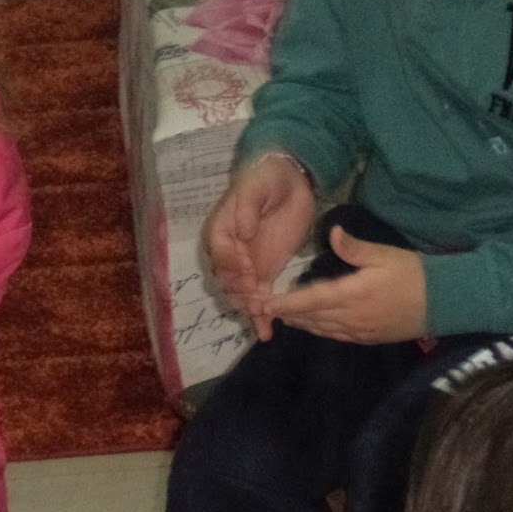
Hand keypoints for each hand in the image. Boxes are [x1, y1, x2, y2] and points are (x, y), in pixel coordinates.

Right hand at [206, 153, 316, 339]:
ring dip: (249, 307)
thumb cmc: (269, 179)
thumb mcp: (258, 185)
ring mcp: (246, 266)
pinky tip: (266, 332)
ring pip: (240, 294)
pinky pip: (258, 298)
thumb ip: (247, 206)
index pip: (221, 253)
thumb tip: (241, 230)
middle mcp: (229, 252)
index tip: (249, 271)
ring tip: (264, 317)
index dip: (232, 265)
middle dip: (240, 292)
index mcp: (221, 230)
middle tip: (257, 301)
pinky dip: (260, 316)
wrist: (292, 181)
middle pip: (226, 279)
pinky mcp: (263, 274)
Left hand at [264, 225, 428, 344]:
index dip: (287, 303)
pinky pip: (337, 336)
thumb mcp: (385, 254)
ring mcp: (360, 331)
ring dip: (302, 323)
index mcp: (354, 294)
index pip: (312, 300)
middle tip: (264, 309)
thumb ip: (355, 247)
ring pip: (323, 329)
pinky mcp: (369, 338)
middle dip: (288, 314)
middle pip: (313, 318)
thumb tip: (331, 232)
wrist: (445, 302)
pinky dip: (320, 330)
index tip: (266, 302)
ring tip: (283, 317)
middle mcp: (353, 317)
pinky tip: (313, 325)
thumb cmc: (415, 273)